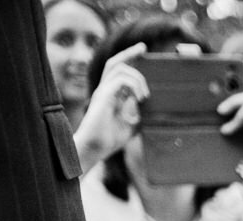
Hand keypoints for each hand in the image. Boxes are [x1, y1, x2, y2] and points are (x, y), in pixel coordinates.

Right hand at [76, 43, 148, 168]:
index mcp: (110, 95)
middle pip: (114, 62)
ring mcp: (102, 92)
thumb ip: (137, 113)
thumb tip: (147, 106)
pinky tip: (140, 98)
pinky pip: (119, 80)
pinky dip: (133, 85)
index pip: (118, 71)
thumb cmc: (110, 140)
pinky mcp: (103, 97)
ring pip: (118, 68)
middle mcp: (105, 90)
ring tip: (145, 95)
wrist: (95, 149)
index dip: (129, 59)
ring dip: (137, 77)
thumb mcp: (131, 125)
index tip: (142, 52)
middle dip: (129, 53)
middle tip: (143, 48)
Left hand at [218, 84, 242, 205]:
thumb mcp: (231, 132)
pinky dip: (241, 117)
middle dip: (242, 79)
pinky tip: (228, 129)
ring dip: (235, 103)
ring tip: (220, 114)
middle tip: (224, 86)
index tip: (238, 60)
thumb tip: (209, 107)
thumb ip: (227, 118)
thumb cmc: (242, 155)